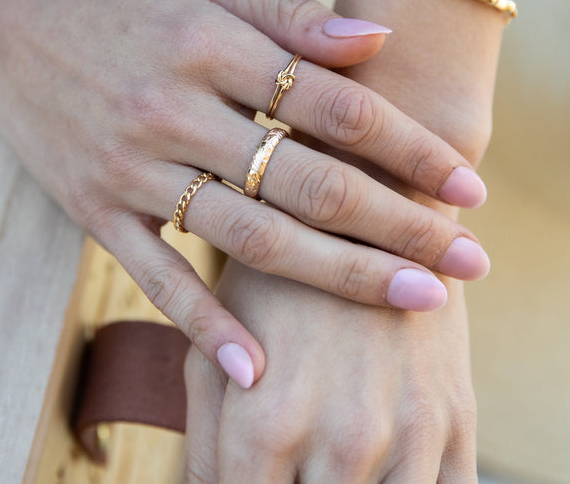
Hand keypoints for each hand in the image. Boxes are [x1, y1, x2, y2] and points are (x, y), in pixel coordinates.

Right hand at [0, 0, 490, 386]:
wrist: (3, 21)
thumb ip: (286, 12)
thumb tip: (375, 43)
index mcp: (206, 42)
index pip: (330, 104)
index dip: (407, 145)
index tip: (463, 184)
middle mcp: (170, 107)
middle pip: (304, 180)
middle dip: (397, 224)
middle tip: (467, 261)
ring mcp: (127, 165)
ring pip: (247, 236)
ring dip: (337, 275)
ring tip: (411, 298)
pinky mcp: (92, 208)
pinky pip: (155, 275)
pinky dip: (205, 325)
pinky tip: (258, 368)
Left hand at [184, 261, 477, 481]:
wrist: (366, 205)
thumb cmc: (271, 281)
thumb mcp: (214, 345)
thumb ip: (205, 437)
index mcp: (268, 423)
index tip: (247, 476)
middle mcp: (342, 440)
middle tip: (288, 467)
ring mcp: (408, 434)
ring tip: (326, 466)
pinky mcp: (457, 422)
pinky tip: (380, 473)